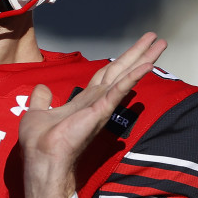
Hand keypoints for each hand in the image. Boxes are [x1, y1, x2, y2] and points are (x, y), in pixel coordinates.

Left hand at [20, 32, 166, 197]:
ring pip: (124, 76)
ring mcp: (100, 106)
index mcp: (83, 101)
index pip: (105, 75)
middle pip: (120, 71)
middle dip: (138, 54)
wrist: (42, 158)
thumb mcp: (37, 113)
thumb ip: (41, 99)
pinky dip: (132, 77)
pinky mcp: (100, 111)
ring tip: (160, 44)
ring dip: (143, 59)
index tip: (134, 50)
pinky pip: (118, 90)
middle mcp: (96, 101)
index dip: (119, 61)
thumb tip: (42, 88)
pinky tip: (146, 65)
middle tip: (157, 38)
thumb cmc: (39, 142)